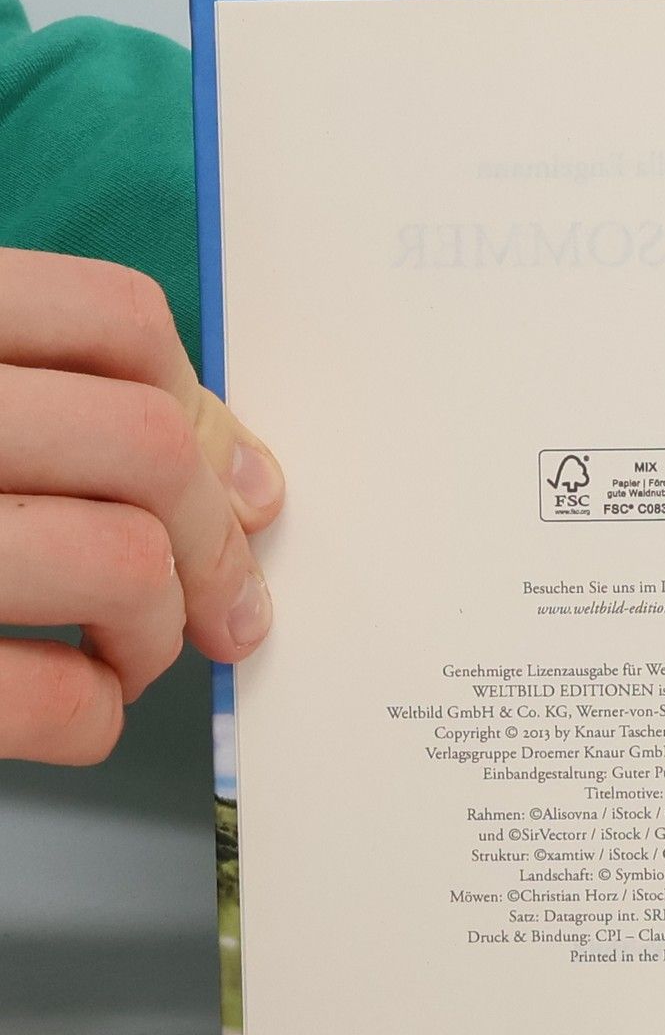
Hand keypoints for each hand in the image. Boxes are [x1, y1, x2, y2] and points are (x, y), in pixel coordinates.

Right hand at [0, 249, 283, 763]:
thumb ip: (51, 399)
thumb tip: (244, 474)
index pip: (114, 319)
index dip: (201, 408)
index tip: (230, 484)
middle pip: (144, 447)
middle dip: (214, 540)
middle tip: (219, 601)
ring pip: (119, 563)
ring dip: (158, 630)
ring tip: (129, 651)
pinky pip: (50, 697)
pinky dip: (94, 716)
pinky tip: (73, 705)